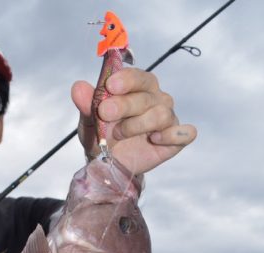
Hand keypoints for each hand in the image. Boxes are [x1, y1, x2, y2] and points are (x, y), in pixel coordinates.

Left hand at [71, 67, 196, 174]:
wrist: (110, 165)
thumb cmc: (102, 137)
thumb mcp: (89, 122)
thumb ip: (86, 105)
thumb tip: (77, 87)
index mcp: (137, 87)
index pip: (138, 76)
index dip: (126, 79)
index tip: (110, 86)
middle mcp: (156, 98)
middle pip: (148, 95)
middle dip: (125, 105)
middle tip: (105, 114)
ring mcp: (168, 118)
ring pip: (161, 114)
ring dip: (138, 124)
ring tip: (120, 134)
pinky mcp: (176, 139)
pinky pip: (185, 133)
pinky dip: (172, 135)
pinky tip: (154, 139)